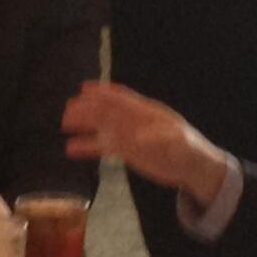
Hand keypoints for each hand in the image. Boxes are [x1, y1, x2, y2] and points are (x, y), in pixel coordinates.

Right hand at [62, 82, 225, 204]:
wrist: (193, 168)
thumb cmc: (188, 150)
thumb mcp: (178, 143)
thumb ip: (160, 138)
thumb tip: (139, 139)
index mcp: (145, 112)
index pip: (121, 99)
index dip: (104, 93)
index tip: (85, 88)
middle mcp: (132, 120)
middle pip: (106, 111)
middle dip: (87, 108)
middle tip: (67, 109)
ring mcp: (127, 134)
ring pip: (101, 126)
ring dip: (84, 124)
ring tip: (64, 124)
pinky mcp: (126, 150)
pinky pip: (102, 146)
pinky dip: (87, 146)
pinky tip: (70, 148)